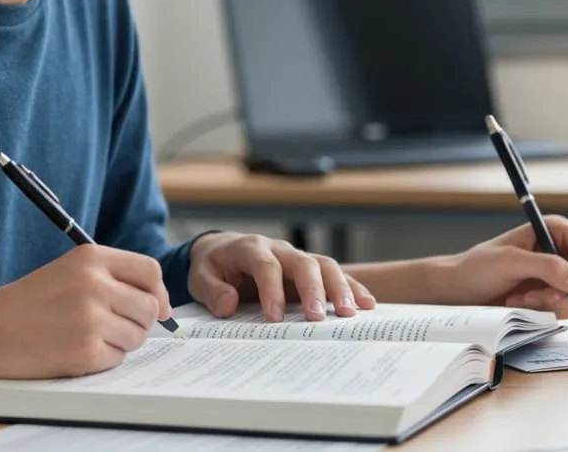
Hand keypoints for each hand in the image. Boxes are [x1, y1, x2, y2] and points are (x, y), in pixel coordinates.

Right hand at [0, 244, 170, 393]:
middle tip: (109, 327)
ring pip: (137, 335)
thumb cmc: (26, 304)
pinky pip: (117, 359)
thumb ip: (113, 278)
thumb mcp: (68, 272)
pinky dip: (101, 360)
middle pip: (150, 307)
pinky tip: (73, 351)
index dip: (158, 292)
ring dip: (119, 342)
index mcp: (91, 257)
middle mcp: (95, 283)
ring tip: (83, 336)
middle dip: (137, 322)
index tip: (157, 307)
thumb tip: (162, 306)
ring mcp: (91, 318)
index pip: (150, 271)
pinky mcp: (85, 350)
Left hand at [188, 232, 376, 321]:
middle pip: (303, 263)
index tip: (275, 317)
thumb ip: (212, 291)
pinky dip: (352, 287)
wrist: (222, 250)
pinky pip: (334, 274)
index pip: (265, 266)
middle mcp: (279, 249)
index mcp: (250, 248)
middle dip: (312, 290)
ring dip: (339, 289)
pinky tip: (367, 304)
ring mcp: (297, 257)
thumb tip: (229, 305)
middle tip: (318, 319)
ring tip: (350, 314)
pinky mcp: (309, 269)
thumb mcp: (200, 277)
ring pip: (324, 266)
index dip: (271, 289)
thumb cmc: (213, 266)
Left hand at [433, 215, 567, 318]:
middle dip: (564, 292)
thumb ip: (545, 266)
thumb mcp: (509, 261)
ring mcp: (555, 277)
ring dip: (550, 304)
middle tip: (535, 295)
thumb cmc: (476, 268)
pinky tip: (520, 305)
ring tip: (521, 300)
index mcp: (554, 231)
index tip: (567, 284)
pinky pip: (563, 311)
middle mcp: (559, 252)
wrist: (458, 290)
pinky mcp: (548, 296)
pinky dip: (543, 312)